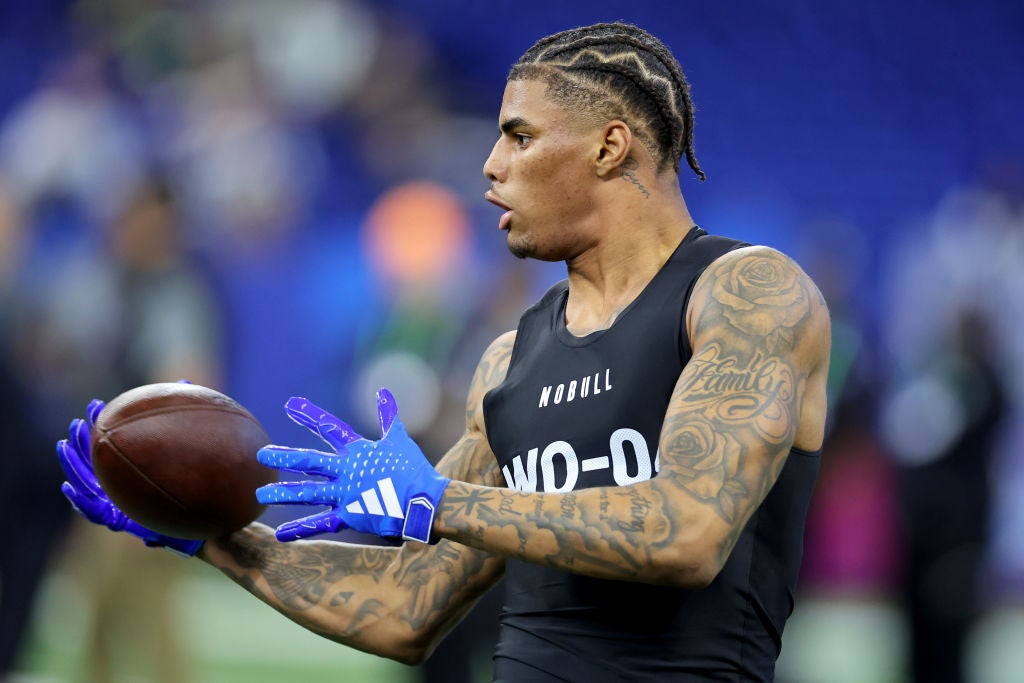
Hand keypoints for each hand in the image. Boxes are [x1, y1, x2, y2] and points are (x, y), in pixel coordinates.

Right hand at [56, 398, 203, 556]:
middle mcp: (124, 485)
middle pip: (95, 461)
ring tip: (64, 444)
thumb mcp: (193, 447)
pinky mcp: (119, 521)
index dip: (101, 426)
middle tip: (78, 420)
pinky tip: (68, 485)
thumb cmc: (197, 484)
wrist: (206, 521)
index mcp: (135, 469)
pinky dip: (77, 499)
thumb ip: (187, 418)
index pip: (113, 444)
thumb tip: (188, 382)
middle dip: (82, 441)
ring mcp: (119, 503)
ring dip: (72, 463)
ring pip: (86, 483)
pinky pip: (92, 512)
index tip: (98, 405)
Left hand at [256, 388, 449, 543]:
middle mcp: (346, 471)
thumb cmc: (414, 469)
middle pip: (309, 461)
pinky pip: (320, 524)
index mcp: (358, 451)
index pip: (330, 427)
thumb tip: (383, 391)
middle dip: (284, 457)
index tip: (291, 405)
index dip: (310, 415)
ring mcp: (346, 494)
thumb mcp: (400, 439)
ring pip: (308, 492)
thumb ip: (388, 415)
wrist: (425, 501)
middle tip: (261, 453)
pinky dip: (300, 529)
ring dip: (283, 492)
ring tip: (261, 493)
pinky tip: (279, 534)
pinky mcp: (350, 516)